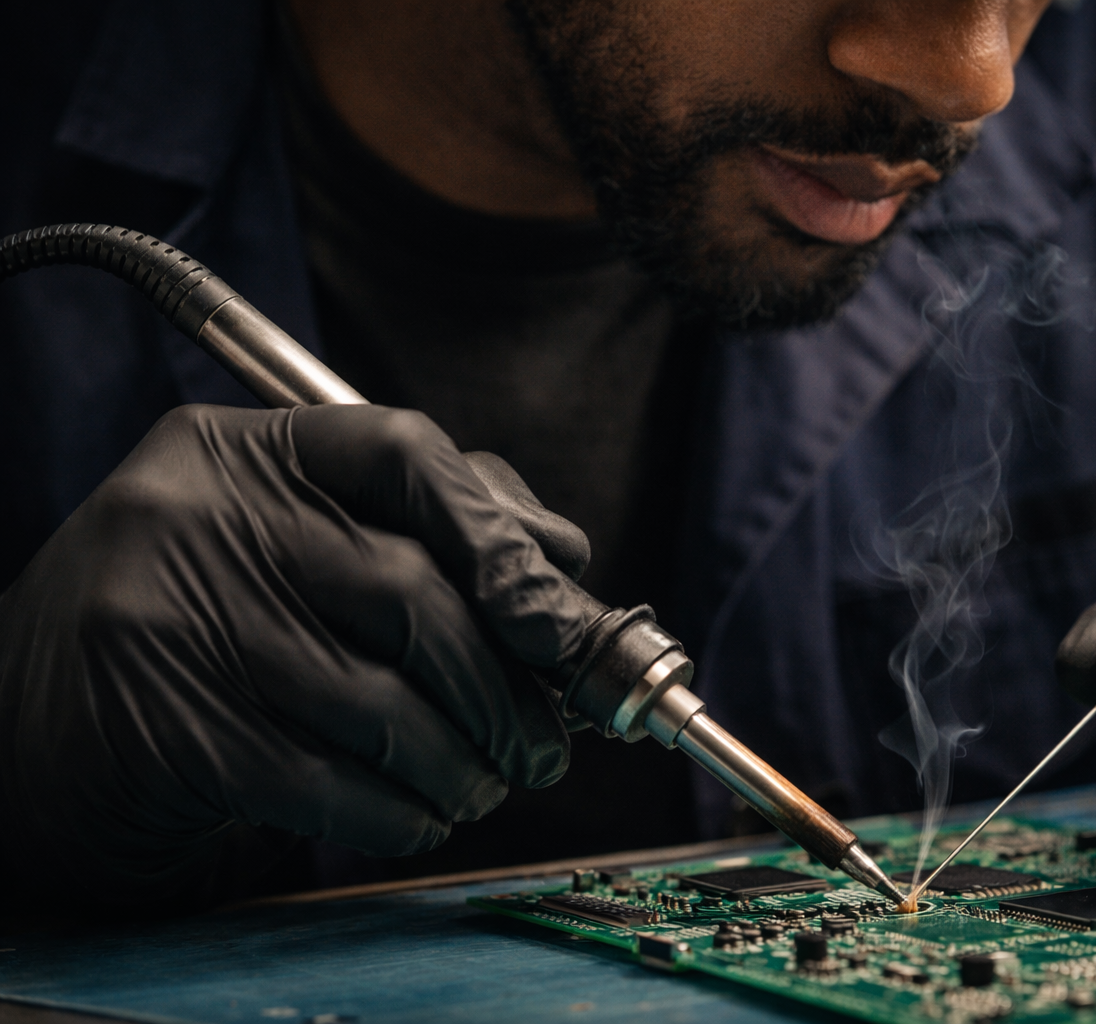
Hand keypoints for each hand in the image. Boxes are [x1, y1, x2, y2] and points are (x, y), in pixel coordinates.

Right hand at [0, 404, 590, 901]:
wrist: (38, 728)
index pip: (405, 452)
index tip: (557, 618)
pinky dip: (398, 811)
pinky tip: (422, 817)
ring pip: (377, 699)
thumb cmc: (209, 625)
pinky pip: (324, 779)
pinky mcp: (162, 727)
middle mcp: (193, 514)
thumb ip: (424, 528)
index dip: (502, 535)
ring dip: (461, 761)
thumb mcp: (296, 541)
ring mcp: (167, 618)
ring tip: (489, 784)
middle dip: (502, 685)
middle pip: (408, 590)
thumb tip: (560, 561)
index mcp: (241, 449)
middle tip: (544, 743)